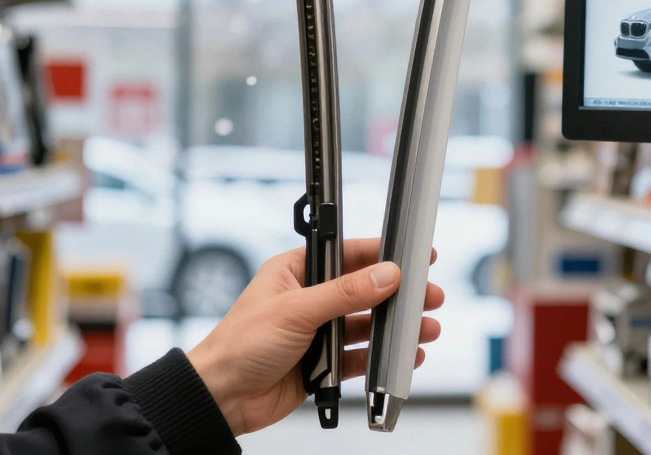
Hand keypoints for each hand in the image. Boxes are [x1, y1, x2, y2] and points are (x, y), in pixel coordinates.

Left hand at [186, 237, 442, 435]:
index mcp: (295, 271)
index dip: (381, 253)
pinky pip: (358, 356)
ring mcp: (316, 331)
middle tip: (428, 296)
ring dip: (393, 329)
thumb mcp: (296, 310)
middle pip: (363, 291)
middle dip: (397, 295)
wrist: (222, 397)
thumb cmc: (238, 345)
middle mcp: (308, 298)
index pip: (346, 254)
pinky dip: (379, 357)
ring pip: (365, 325)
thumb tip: (384, 274)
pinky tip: (400, 358)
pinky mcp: (321, 363)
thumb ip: (344, 293)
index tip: (412, 253)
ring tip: (423, 329)